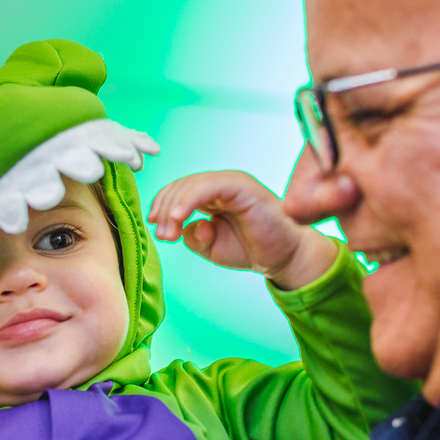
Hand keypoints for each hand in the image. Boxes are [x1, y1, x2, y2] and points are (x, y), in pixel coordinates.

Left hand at [148, 170, 338, 289]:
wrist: (284, 256)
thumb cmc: (251, 249)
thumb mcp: (211, 247)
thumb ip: (194, 237)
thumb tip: (186, 226)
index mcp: (212, 194)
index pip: (178, 191)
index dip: (162, 206)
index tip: (156, 227)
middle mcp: (220, 184)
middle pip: (180, 186)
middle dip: (165, 210)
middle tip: (163, 235)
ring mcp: (231, 182)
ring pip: (190, 185)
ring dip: (173, 208)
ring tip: (169, 233)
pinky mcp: (240, 185)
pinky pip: (208, 187)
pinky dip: (189, 201)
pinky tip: (179, 218)